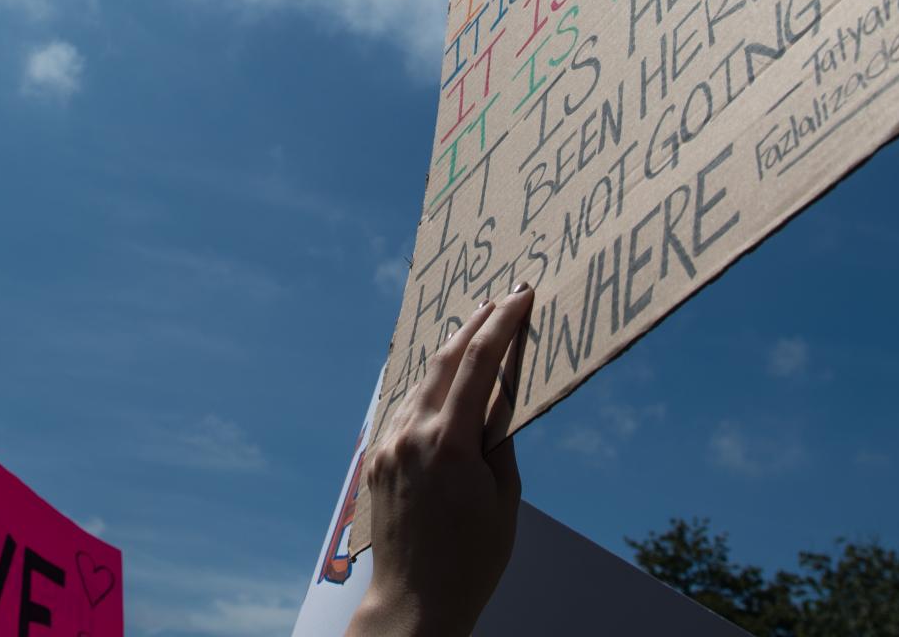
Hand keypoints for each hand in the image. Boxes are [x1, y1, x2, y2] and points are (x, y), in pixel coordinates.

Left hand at [347, 283, 534, 636]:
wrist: (415, 601)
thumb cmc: (472, 558)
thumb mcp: (505, 499)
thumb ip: (499, 442)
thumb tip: (498, 400)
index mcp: (450, 443)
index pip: (477, 363)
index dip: (501, 324)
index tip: (521, 296)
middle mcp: (412, 435)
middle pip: (443, 360)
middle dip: (474, 324)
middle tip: (499, 299)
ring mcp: (389, 445)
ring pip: (421, 382)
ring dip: (448, 354)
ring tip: (473, 331)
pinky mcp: (377, 459)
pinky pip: (404, 409)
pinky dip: (427, 387)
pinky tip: (440, 380)